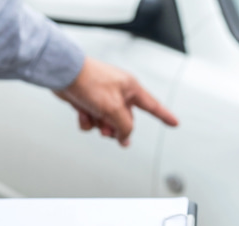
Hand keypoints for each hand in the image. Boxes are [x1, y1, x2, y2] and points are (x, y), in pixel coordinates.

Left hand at [56, 57, 178, 146]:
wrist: (63, 74)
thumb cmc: (89, 82)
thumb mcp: (113, 109)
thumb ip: (124, 126)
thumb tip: (125, 138)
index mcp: (131, 89)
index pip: (153, 106)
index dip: (165, 116)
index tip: (175, 123)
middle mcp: (119, 93)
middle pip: (126, 121)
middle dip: (115, 128)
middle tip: (107, 129)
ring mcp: (104, 98)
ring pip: (107, 124)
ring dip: (99, 125)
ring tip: (92, 117)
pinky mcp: (89, 102)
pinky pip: (92, 121)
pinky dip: (87, 120)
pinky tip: (81, 113)